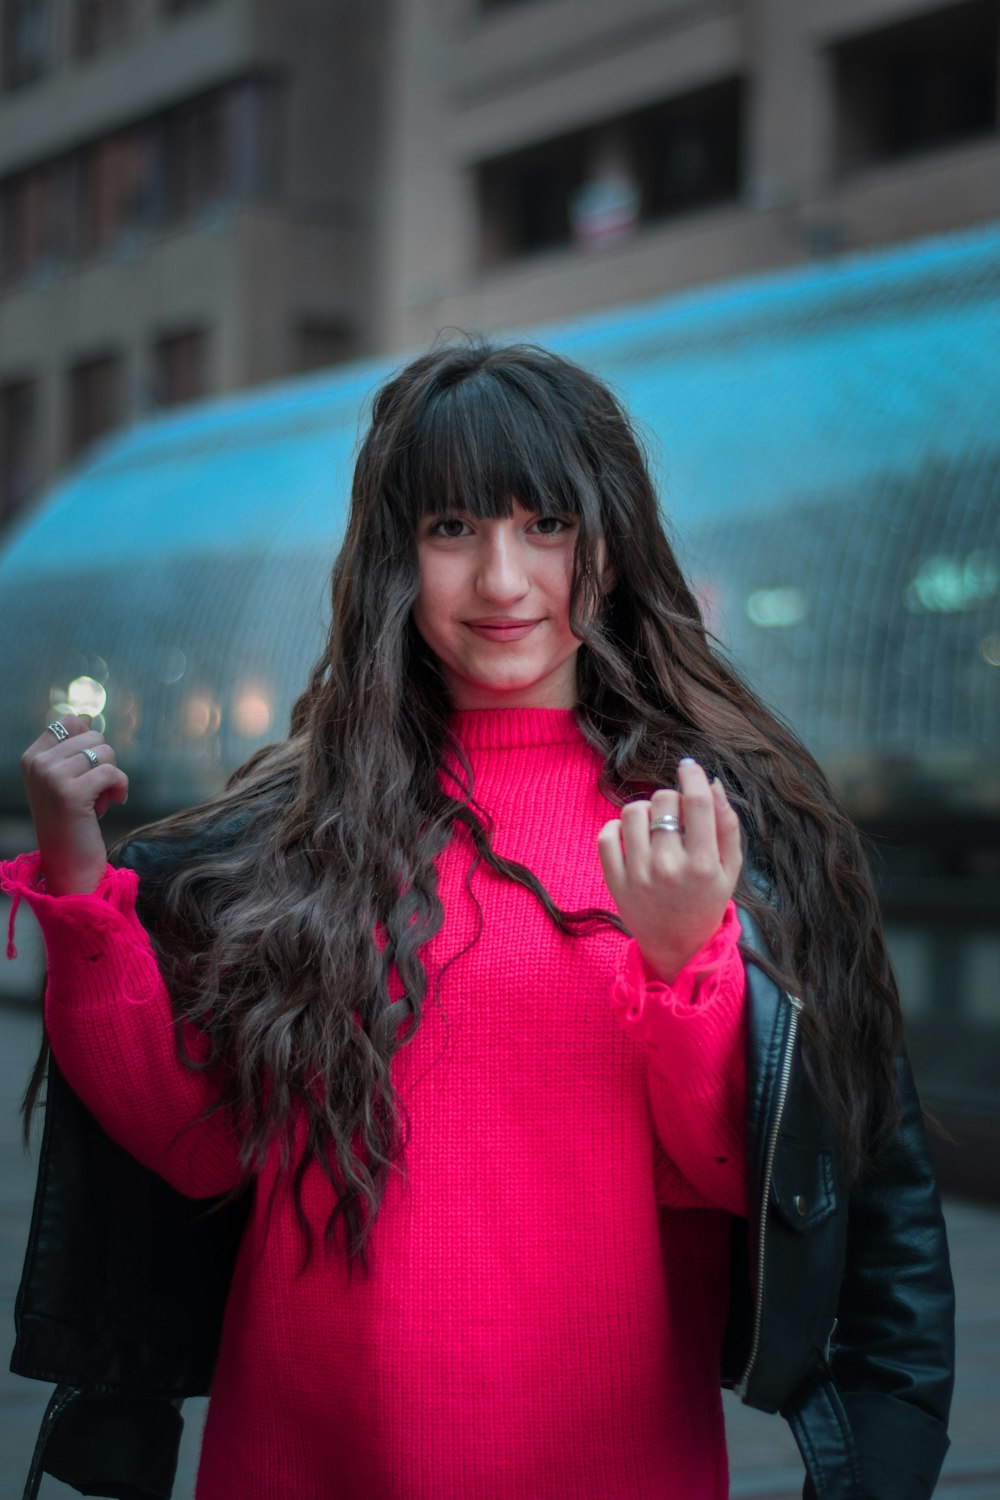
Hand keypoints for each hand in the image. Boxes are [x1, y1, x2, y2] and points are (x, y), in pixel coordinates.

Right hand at [20, 714, 128, 895]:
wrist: (69, 864)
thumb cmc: (73, 821)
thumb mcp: (65, 780)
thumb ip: (72, 747)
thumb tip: (86, 715)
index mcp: (32, 757)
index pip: (71, 722)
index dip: (90, 745)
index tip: (85, 773)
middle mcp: (37, 764)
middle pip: (93, 736)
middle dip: (103, 763)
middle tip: (93, 791)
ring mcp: (51, 777)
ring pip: (105, 752)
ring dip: (112, 776)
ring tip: (100, 800)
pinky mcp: (71, 793)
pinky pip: (113, 772)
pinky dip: (121, 787)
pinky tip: (114, 803)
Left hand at [597, 759, 741, 982]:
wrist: (678, 948)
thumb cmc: (707, 903)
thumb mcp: (730, 869)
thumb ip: (726, 825)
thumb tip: (712, 784)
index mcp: (703, 863)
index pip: (696, 803)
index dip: (692, 776)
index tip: (688, 767)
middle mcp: (669, 866)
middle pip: (663, 801)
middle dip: (671, 799)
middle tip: (677, 817)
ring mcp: (638, 874)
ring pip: (632, 812)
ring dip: (645, 811)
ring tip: (654, 827)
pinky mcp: (615, 881)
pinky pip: (606, 835)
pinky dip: (617, 828)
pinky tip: (631, 837)